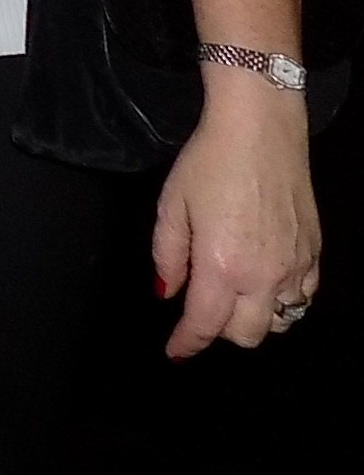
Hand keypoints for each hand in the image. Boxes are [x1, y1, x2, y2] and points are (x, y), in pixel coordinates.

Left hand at [153, 74, 320, 358]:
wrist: (260, 130)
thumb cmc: (209, 162)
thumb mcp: (172, 206)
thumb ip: (168, 256)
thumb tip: (167, 293)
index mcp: (222, 266)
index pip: (204, 324)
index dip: (186, 344)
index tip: (175, 352)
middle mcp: (264, 276)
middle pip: (246, 335)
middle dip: (219, 332)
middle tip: (200, 310)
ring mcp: (295, 266)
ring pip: (279, 322)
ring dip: (253, 319)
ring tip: (232, 296)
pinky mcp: (314, 253)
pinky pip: (303, 297)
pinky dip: (283, 301)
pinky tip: (265, 282)